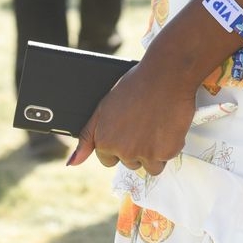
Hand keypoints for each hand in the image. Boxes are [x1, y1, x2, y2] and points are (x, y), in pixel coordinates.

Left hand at [69, 45, 199, 175]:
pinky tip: (168, 126)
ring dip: (155, 153)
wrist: (166, 76)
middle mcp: (123, 151)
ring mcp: (145, 153)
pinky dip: (170, 146)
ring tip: (157, 125)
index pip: (108, 159)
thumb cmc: (136, 85)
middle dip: (138, 149)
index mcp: (105, 141)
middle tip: (145, 123)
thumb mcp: (104, 107)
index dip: (119, 144)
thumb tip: (72, 163)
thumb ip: (88, 137)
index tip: (129, 129)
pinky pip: (168, 159)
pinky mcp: (165, 153)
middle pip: (130, 163)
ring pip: (150, 166)